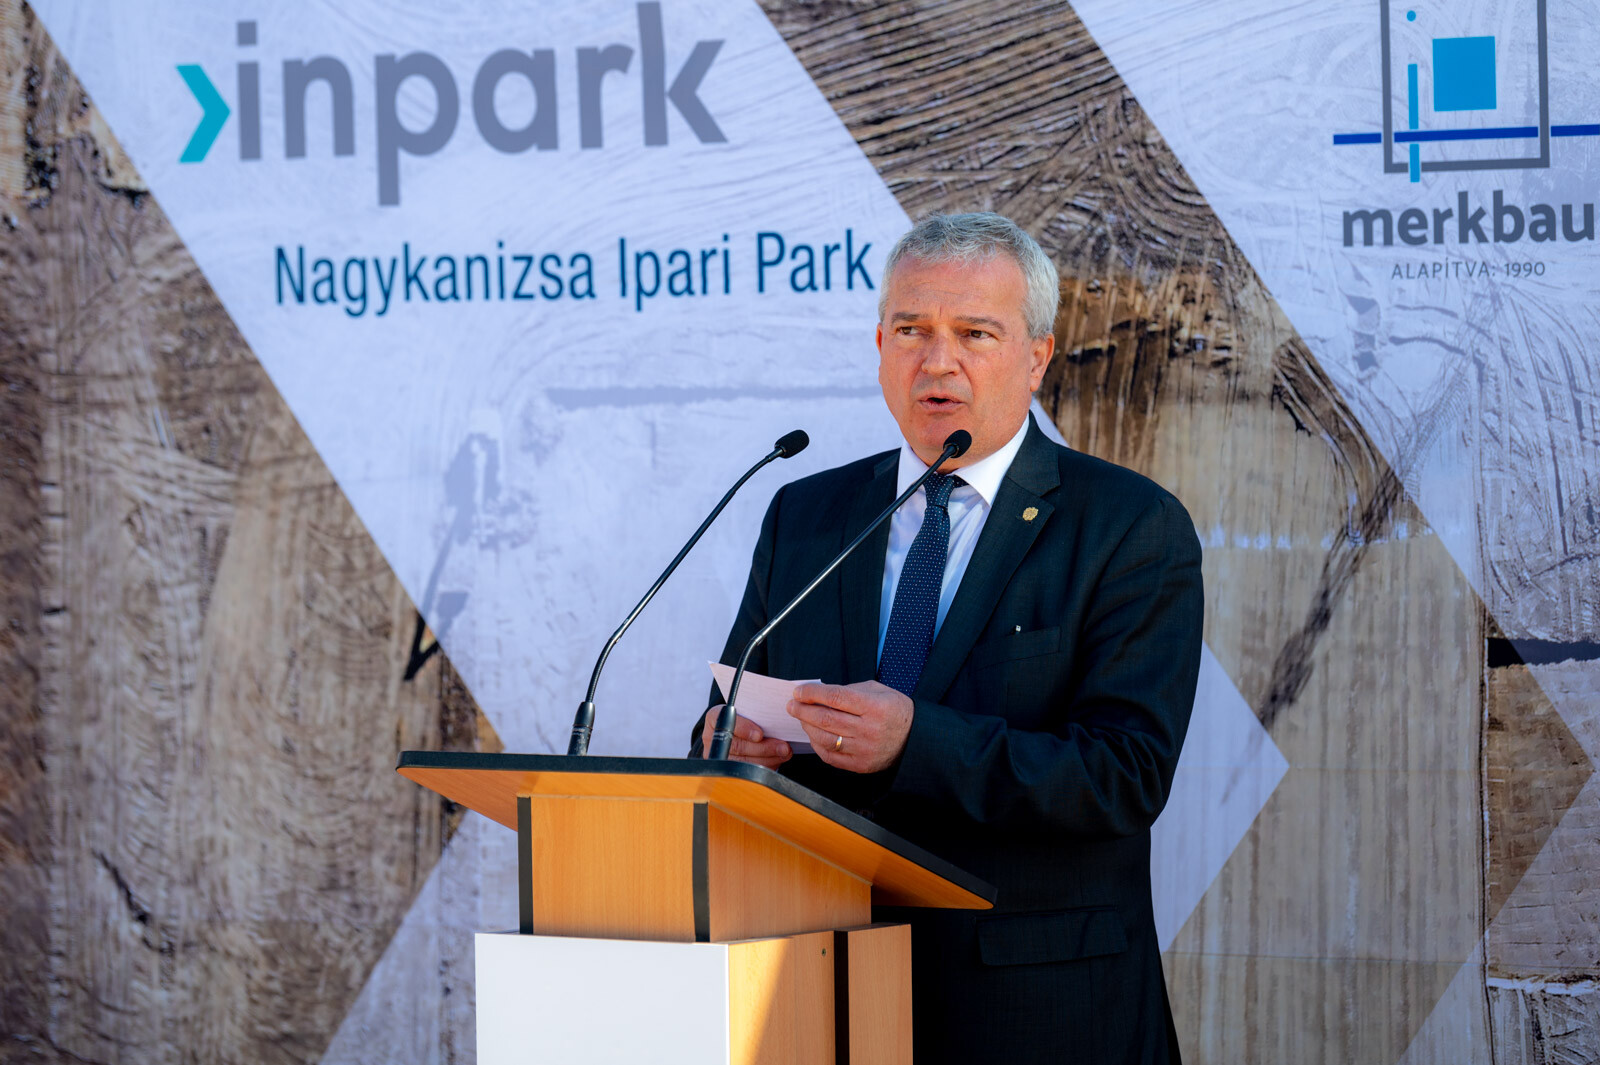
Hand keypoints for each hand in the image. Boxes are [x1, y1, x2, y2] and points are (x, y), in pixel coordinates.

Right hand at [700, 705, 792, 767]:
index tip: (759, 735)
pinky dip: (765, 766)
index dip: (744, 729)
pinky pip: (748, 772)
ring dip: (768, 758)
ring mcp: (718, 755)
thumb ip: (756, 711)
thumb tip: (777, 718)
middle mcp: (712, 737)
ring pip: (744, 762)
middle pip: (738, 746)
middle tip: (783, 747)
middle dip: (764, 748)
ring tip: (784, 753)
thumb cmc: (744, 715)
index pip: (727, 722)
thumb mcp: (747, 708)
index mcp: (715, 716)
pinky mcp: (727, 769)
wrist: (735, 727)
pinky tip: (777, 760)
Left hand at [788, 680, 913, 773]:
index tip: (799, 691)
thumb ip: (849, 691)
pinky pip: (830, 756)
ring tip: (801, 719)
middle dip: (803, 710)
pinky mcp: (860, 765)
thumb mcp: (877, 690)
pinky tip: (813, 735)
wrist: (914, 738)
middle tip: (792, 705)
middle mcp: (869, 729)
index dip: (813, 694)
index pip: (835, 697)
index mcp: (874, 707)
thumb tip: (819, 694)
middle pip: (826, 719)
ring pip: (825, 738)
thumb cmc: (894, 710)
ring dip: (807, 727)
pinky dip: (817, 744)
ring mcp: (864, 749)